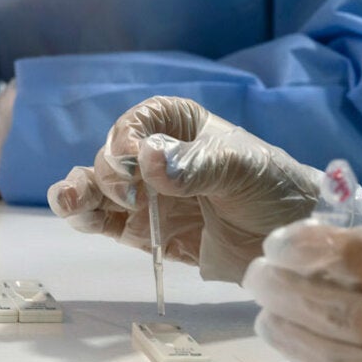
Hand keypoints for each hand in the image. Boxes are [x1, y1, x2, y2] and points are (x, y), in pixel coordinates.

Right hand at [47, 96, 320, 282]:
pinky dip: (85, 216)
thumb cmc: (273, 188)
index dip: (127, 135)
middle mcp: (156, 158)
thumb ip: (197, 166)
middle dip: (111, 171)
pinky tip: (76, 214)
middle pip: (112, 155)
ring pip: (97, 187)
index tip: (133, 158)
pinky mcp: (142, 232)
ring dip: (78, 191)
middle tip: (132, 195)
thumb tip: (149, 162)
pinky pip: (103, 221)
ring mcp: (146, 196)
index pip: (141, 120)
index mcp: (181, 127)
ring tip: (71, 202)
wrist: (290, 240)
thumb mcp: (244, 169)